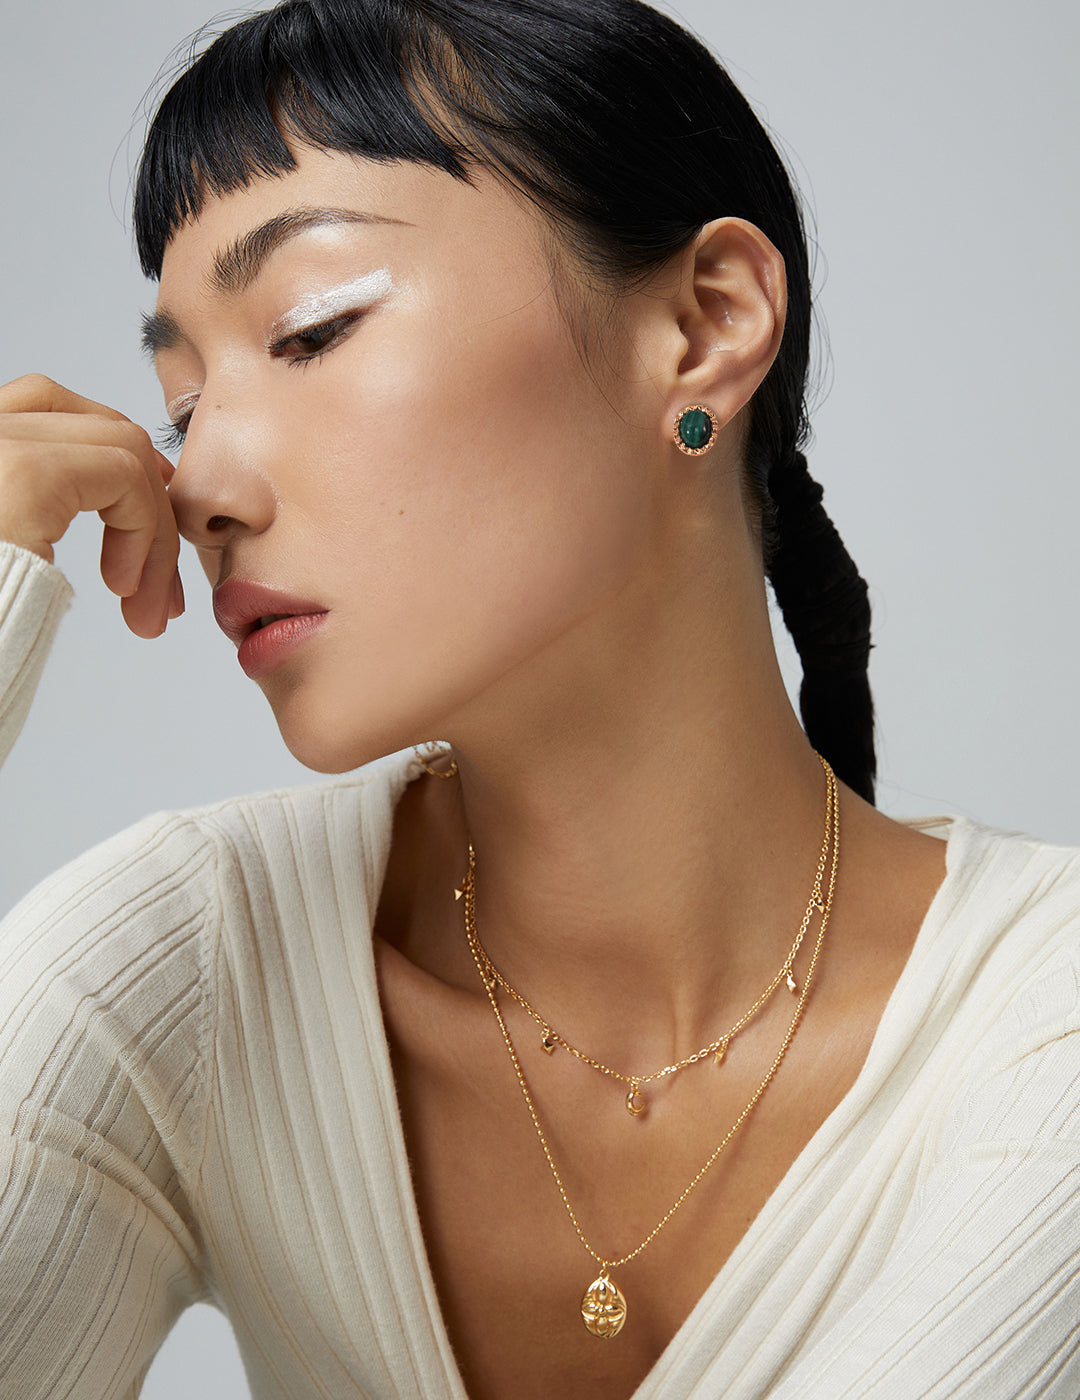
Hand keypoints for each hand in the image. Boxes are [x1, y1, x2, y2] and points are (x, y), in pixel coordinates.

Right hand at [0, 374, 182, 638]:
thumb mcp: (7, 556)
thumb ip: (36, 516)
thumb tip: (117, 516)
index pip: (46, 409)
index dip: (113, 466)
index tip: (141, 539)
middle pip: (91, 423)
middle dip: (146, 506)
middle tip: (157, 592)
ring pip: (119, 445)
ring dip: (152, 529)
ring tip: (144, 605)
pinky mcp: (23, 475)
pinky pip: (123, 473)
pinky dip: (143, 528)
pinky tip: (123, 587)